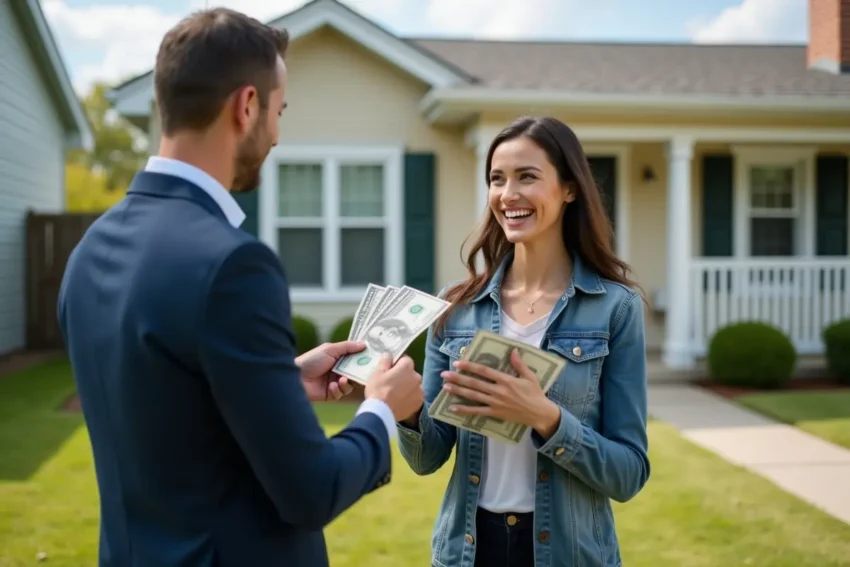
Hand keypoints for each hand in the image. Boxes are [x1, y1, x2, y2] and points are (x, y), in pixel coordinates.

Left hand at [296, 341, 364, 401]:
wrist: (295, 377)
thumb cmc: (310, 361)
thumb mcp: (329, 349)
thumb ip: (347, 347)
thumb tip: (364, 344)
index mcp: (338, 359)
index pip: (354, 359)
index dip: (363, 359)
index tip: (372, 359)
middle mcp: (337, 371)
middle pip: (354, 373)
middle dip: (358, 374)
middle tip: (364, 373)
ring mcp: (334, 383)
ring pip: (349, 385)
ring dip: (347, 383)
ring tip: (342, 380)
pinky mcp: (330, 394)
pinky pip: (340, 393)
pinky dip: (338, 390)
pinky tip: (331, 386)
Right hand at [365, 354, 423, 421]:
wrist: (381, 412)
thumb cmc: (378, 389)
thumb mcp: (377, 372)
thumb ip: (385, 361)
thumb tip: (389, 355)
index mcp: (407, 367)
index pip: (405, 359)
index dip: (397, 363)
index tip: (390, 368)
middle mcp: (417, 377)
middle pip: (410, 373)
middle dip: (403, 375)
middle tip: (391, 382)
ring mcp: (420, 390)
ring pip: (413, 385)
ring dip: (407, 386)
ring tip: (396, 394)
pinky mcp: (419, 402)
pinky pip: (415, 396)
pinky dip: (410, 397)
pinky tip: (400, 401)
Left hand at [441, 348, 561, 437]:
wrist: (540, 414)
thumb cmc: (535, 394)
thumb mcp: (529, 376)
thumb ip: (519, 364)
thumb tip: (513, 350)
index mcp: (506, 380)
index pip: (484, 371)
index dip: (470, 366)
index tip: (458, 363)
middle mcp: (498, 391)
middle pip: (474, 383)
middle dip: (458, 378)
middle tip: (444, 374)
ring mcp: (495, 403)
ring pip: (473, 396)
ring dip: (458, 391)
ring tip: (445, 386)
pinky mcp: (495, 413)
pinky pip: (477, 412)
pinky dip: (464, 410)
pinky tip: (453, 408)